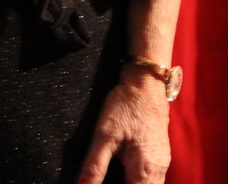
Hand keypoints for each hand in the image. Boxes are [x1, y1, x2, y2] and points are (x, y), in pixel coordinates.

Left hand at [77, 68, 170, 183]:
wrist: (146, 83)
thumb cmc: (125, 105)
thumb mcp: (105, 134)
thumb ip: (95, 165)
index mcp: (145, 171)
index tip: (98, 183)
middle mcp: (159, 172)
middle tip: (103, 178)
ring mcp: (162, 164)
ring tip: (113, 176)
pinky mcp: (161, 155)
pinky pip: (152, 179)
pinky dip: (139, 181)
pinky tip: (125, 174)